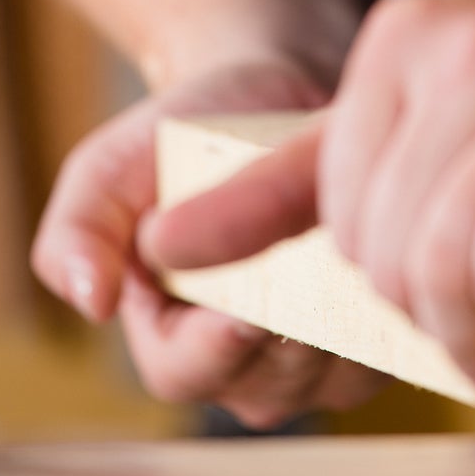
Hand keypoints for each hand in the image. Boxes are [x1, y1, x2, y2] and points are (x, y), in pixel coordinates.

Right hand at [31, 57, 382, 426]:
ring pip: (339, 369)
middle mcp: (245, 370)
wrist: (269, 97)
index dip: (215, 346)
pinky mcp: (377, 338)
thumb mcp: (112, 166)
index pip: (188, 372)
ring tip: (363, 251)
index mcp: (170, 342)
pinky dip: (395, 304)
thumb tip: (87, 303)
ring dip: (352, 315)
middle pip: (273, 378)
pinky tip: (395, 251)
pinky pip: (394, 342)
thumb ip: (79, 228)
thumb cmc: (182, 133)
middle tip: (322, 273)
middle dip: (295, 328)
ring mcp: (315, 364)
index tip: (247, 311)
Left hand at [147, 0, 474, 410]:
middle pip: (379, 252)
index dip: (389, 283)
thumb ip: (301, 173)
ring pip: (434, 268)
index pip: (335, 215)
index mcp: (404, 36)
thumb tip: (163, 241)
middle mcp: (453, 42)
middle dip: (435, 320)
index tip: (451, 298)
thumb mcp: (445, 113)